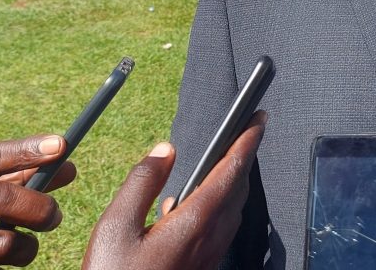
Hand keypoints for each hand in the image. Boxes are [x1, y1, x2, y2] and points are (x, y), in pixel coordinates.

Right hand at [81, 111, 264, 269]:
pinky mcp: (200, 269)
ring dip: (234, 181)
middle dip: (244, 158)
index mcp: (194, 223)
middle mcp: (209, 241)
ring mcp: (207, 258)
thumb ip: (142, 182)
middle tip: (246, 132)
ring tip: (225, 160)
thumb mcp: (115, 226)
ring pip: (232, 211)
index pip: (231, 172)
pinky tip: (195, 206)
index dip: (247, 142)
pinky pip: (220, 230)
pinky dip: (219, 205)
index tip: (259, 119)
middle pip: (238, 189)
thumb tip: (165, 151)